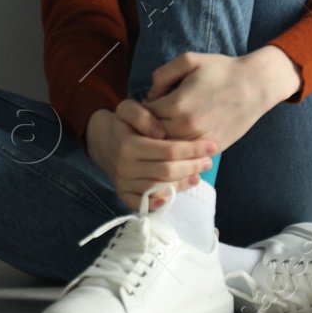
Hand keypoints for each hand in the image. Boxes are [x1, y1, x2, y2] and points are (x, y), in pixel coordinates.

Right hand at [84, 98, 216, 212]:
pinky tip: (173, 196)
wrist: (100, 141)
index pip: (168, 150)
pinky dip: (157, 204)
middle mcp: (125, 167)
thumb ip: (143, 115)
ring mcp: (124, 182)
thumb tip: (159, 133)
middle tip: (208, 161)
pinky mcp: (123, 193)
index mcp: (128, 145)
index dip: (192, 149)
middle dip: (192, 166)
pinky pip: (142, 204)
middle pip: (167, 171)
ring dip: (182, 183)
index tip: (211, 145)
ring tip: (199, 174)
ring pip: (159, 188)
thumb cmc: (121, 124)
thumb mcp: (127, 108)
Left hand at [140, 48, 293, 153]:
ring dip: (163, 140)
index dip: (142, 110)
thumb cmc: (222, 71)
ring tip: (165, 128)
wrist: (256, 85)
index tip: (147, 105)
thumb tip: (151, 95)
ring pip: (169, 148)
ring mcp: (201, 140)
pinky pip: (188, 155)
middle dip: (149, 127)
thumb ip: (163, 74)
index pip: (145, 115)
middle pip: (153, 135)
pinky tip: (182, 137)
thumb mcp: (189, 60)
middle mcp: (187, 126)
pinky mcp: (213, 148)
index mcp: (178, 104)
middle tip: (152, 119)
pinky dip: (181, 149)